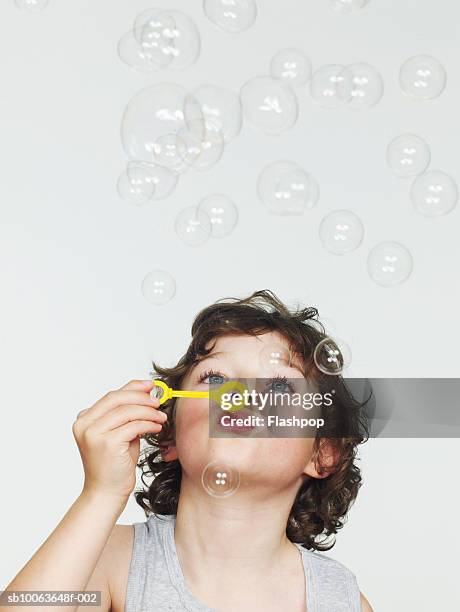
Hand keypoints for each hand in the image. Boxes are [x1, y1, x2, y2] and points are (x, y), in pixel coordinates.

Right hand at [72, 379, 165, 501]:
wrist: (105, 493)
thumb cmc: (114, 464)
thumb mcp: (121, 433)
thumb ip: (127, 414)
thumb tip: (147, 392)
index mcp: (84, 419)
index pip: (112, 395)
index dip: (133, 387)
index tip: (151, 386)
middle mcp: (84, 424)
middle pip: (117, 399)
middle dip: (141, 397)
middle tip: (158, 401)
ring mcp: (93, 434)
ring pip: (126, 411)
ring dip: (148, 412)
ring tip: (161, 416)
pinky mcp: (106, 443)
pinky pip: (133, 426)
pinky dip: (148, 424)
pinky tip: (156, 427)